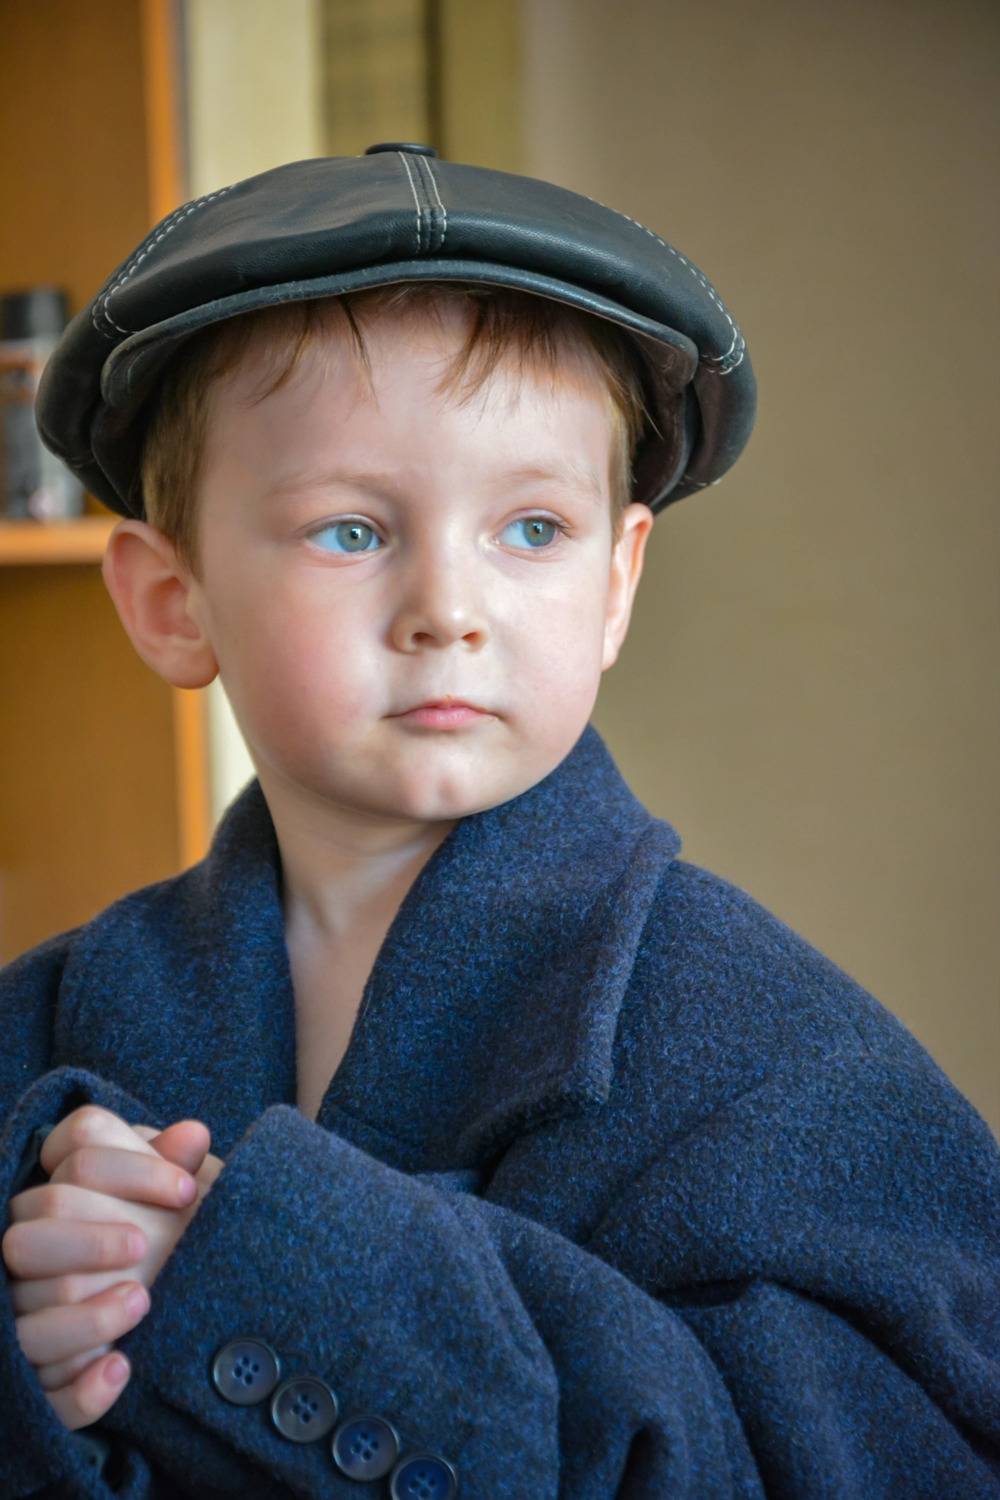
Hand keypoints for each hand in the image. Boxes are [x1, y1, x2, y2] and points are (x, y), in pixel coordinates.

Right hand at [2, 1107, 222, 1429]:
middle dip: (86, 1244)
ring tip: (142, 1301)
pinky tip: (122, 1369)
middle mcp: (33, 1255)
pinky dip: (80, 1390)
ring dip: (84, 1318)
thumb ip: (176, 1166)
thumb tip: (193, 1134)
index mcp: (63, 1197)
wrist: (189, 1289)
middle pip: (24, 1242)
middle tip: (145, 1246)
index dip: (130, 1171)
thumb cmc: (172, 1228)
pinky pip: (47, 1395)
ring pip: (26, 1327)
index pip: (74, 1163)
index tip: (186, 1191)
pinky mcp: (47, 1382)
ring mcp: (30, 1321)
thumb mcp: (176, 1198)